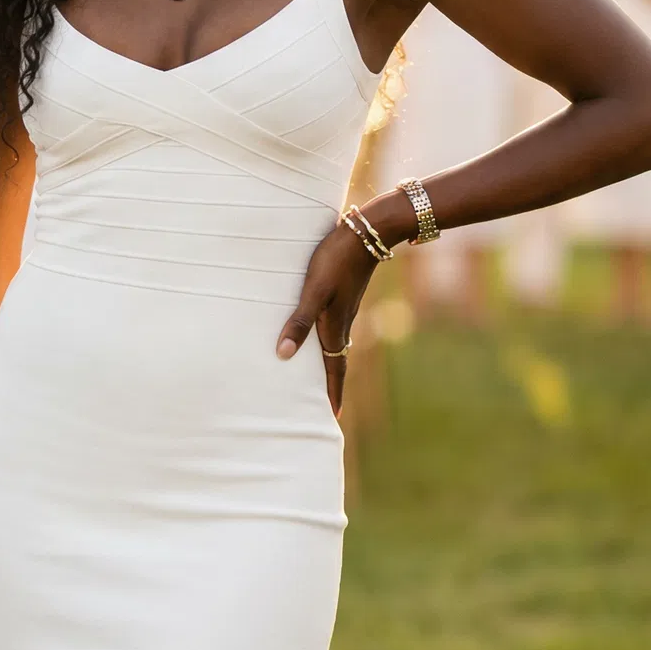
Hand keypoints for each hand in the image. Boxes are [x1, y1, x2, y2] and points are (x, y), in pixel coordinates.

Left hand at [276, 221, 378, 415]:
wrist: (367, 233)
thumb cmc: (336, 260)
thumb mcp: (314, 291)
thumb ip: (299, 322)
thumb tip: (282, 355)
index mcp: (335, 326)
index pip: (335, 369)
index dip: (332, 393)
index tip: (332, 417)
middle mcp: (343, 322)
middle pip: (336, 361)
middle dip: (330, 384)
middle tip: (323, 406)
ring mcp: (345, 308)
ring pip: (336, 344)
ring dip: (327, 362)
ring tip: (317, 377)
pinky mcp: (343, 294)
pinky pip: (334, 327)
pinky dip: (326, 340)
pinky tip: (317, 334)